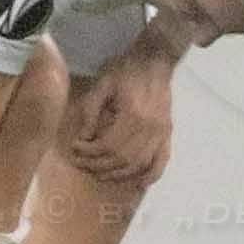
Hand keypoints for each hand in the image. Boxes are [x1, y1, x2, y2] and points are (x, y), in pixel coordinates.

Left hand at [60, 54, 172, 196]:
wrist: (154, 60)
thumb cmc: (125, 70)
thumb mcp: (102, 84)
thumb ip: (91, 111)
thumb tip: (85, 138)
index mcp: (133, 114)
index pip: (108, 146)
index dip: (89, 152)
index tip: (75, 148)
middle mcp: (150, 128)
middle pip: (122, 159)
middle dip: (99, 165)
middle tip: (82, 163)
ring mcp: (161, 133)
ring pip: (138, 165)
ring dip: (118, 174)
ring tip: (100, 172)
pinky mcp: (168, 134)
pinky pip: (161, 162)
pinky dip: (150, 176)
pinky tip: (137, 183)